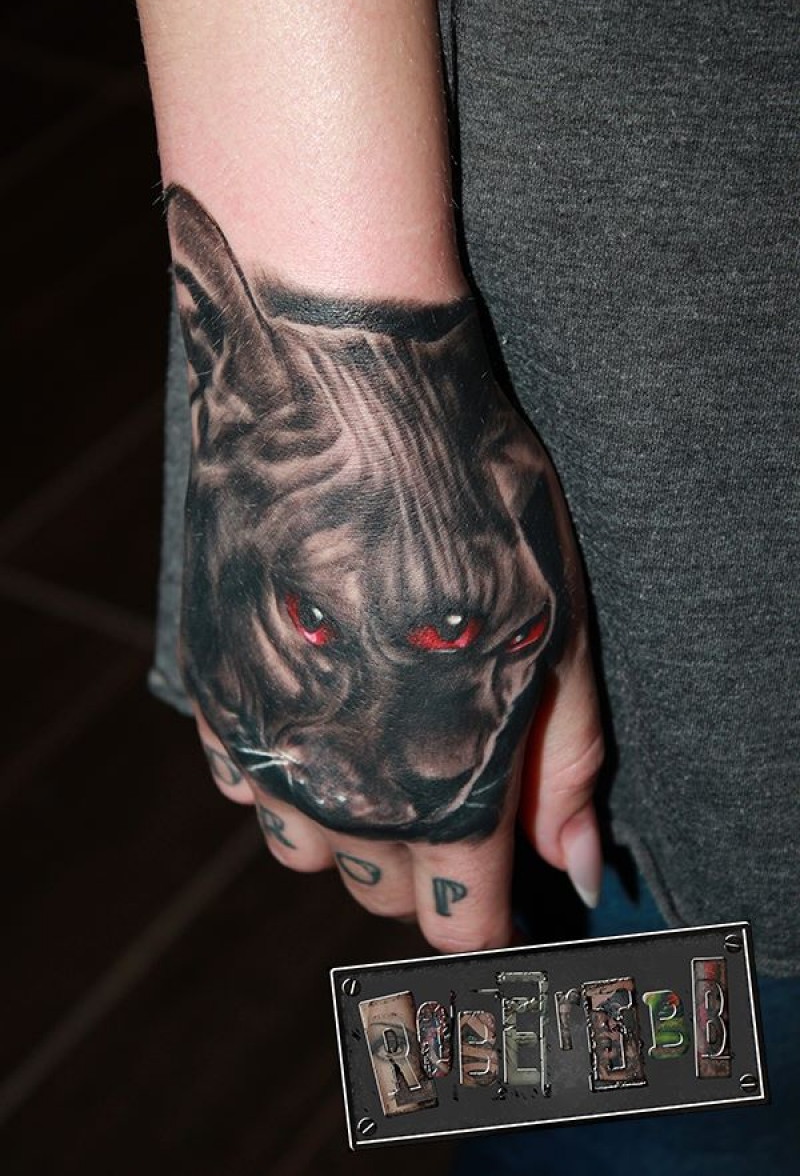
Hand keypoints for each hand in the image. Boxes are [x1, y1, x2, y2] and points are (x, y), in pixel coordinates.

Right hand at [169, 185, 603, 951]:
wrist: (332, 389)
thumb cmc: (468, 494)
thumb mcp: (557, 621)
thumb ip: (567, 762)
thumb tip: (577, 868)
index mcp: (441, 779)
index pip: (465, 918)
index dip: (495, 917)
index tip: (513, 895)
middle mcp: (339, 784)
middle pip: (385, 891)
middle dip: (436, 869)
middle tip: (467, 800)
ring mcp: (263, 740)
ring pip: (311, 849)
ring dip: (360, 828)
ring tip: (397, 750)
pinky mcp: (210, 691)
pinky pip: (247, 787)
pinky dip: (293, 775)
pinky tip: (327, 712)